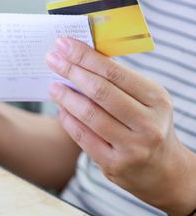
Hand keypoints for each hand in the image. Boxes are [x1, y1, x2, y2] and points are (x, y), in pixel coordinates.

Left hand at [46, 38, 195, 215]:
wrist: (164, 171)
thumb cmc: (149, 126)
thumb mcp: (147, 100)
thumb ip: (119, 83)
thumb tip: (81, 58)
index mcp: (156, 99)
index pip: (115, 72)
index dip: (85, 57)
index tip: (64, 44)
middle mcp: (147, 123)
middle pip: (100, 91)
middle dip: (72, 71)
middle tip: (52, 59)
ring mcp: (131, 147)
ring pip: (89, 115)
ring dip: (66, 97)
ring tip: (53, 85)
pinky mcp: (114, 164)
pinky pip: (83, 137)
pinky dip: (68, 120)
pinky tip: (60, 109)